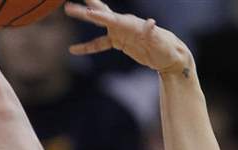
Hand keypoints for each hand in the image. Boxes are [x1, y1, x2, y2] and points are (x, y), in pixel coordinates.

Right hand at [65, 0, 190, 75]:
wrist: (169, 55)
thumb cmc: (166, 48)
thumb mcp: (160, 41)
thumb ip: (153, 33)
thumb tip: (151, 23)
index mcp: (131, 24)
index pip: (112, 19)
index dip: (100, 16)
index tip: (88, 12)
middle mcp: (123, 24)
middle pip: (101, 13)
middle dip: (86, 8)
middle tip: (69, 4)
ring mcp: (120, 32)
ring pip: (98, 23)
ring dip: (84, 17)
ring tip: (68, 10)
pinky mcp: (119, 42)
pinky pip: (99, 44)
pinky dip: (87, 47)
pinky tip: (73, 50)